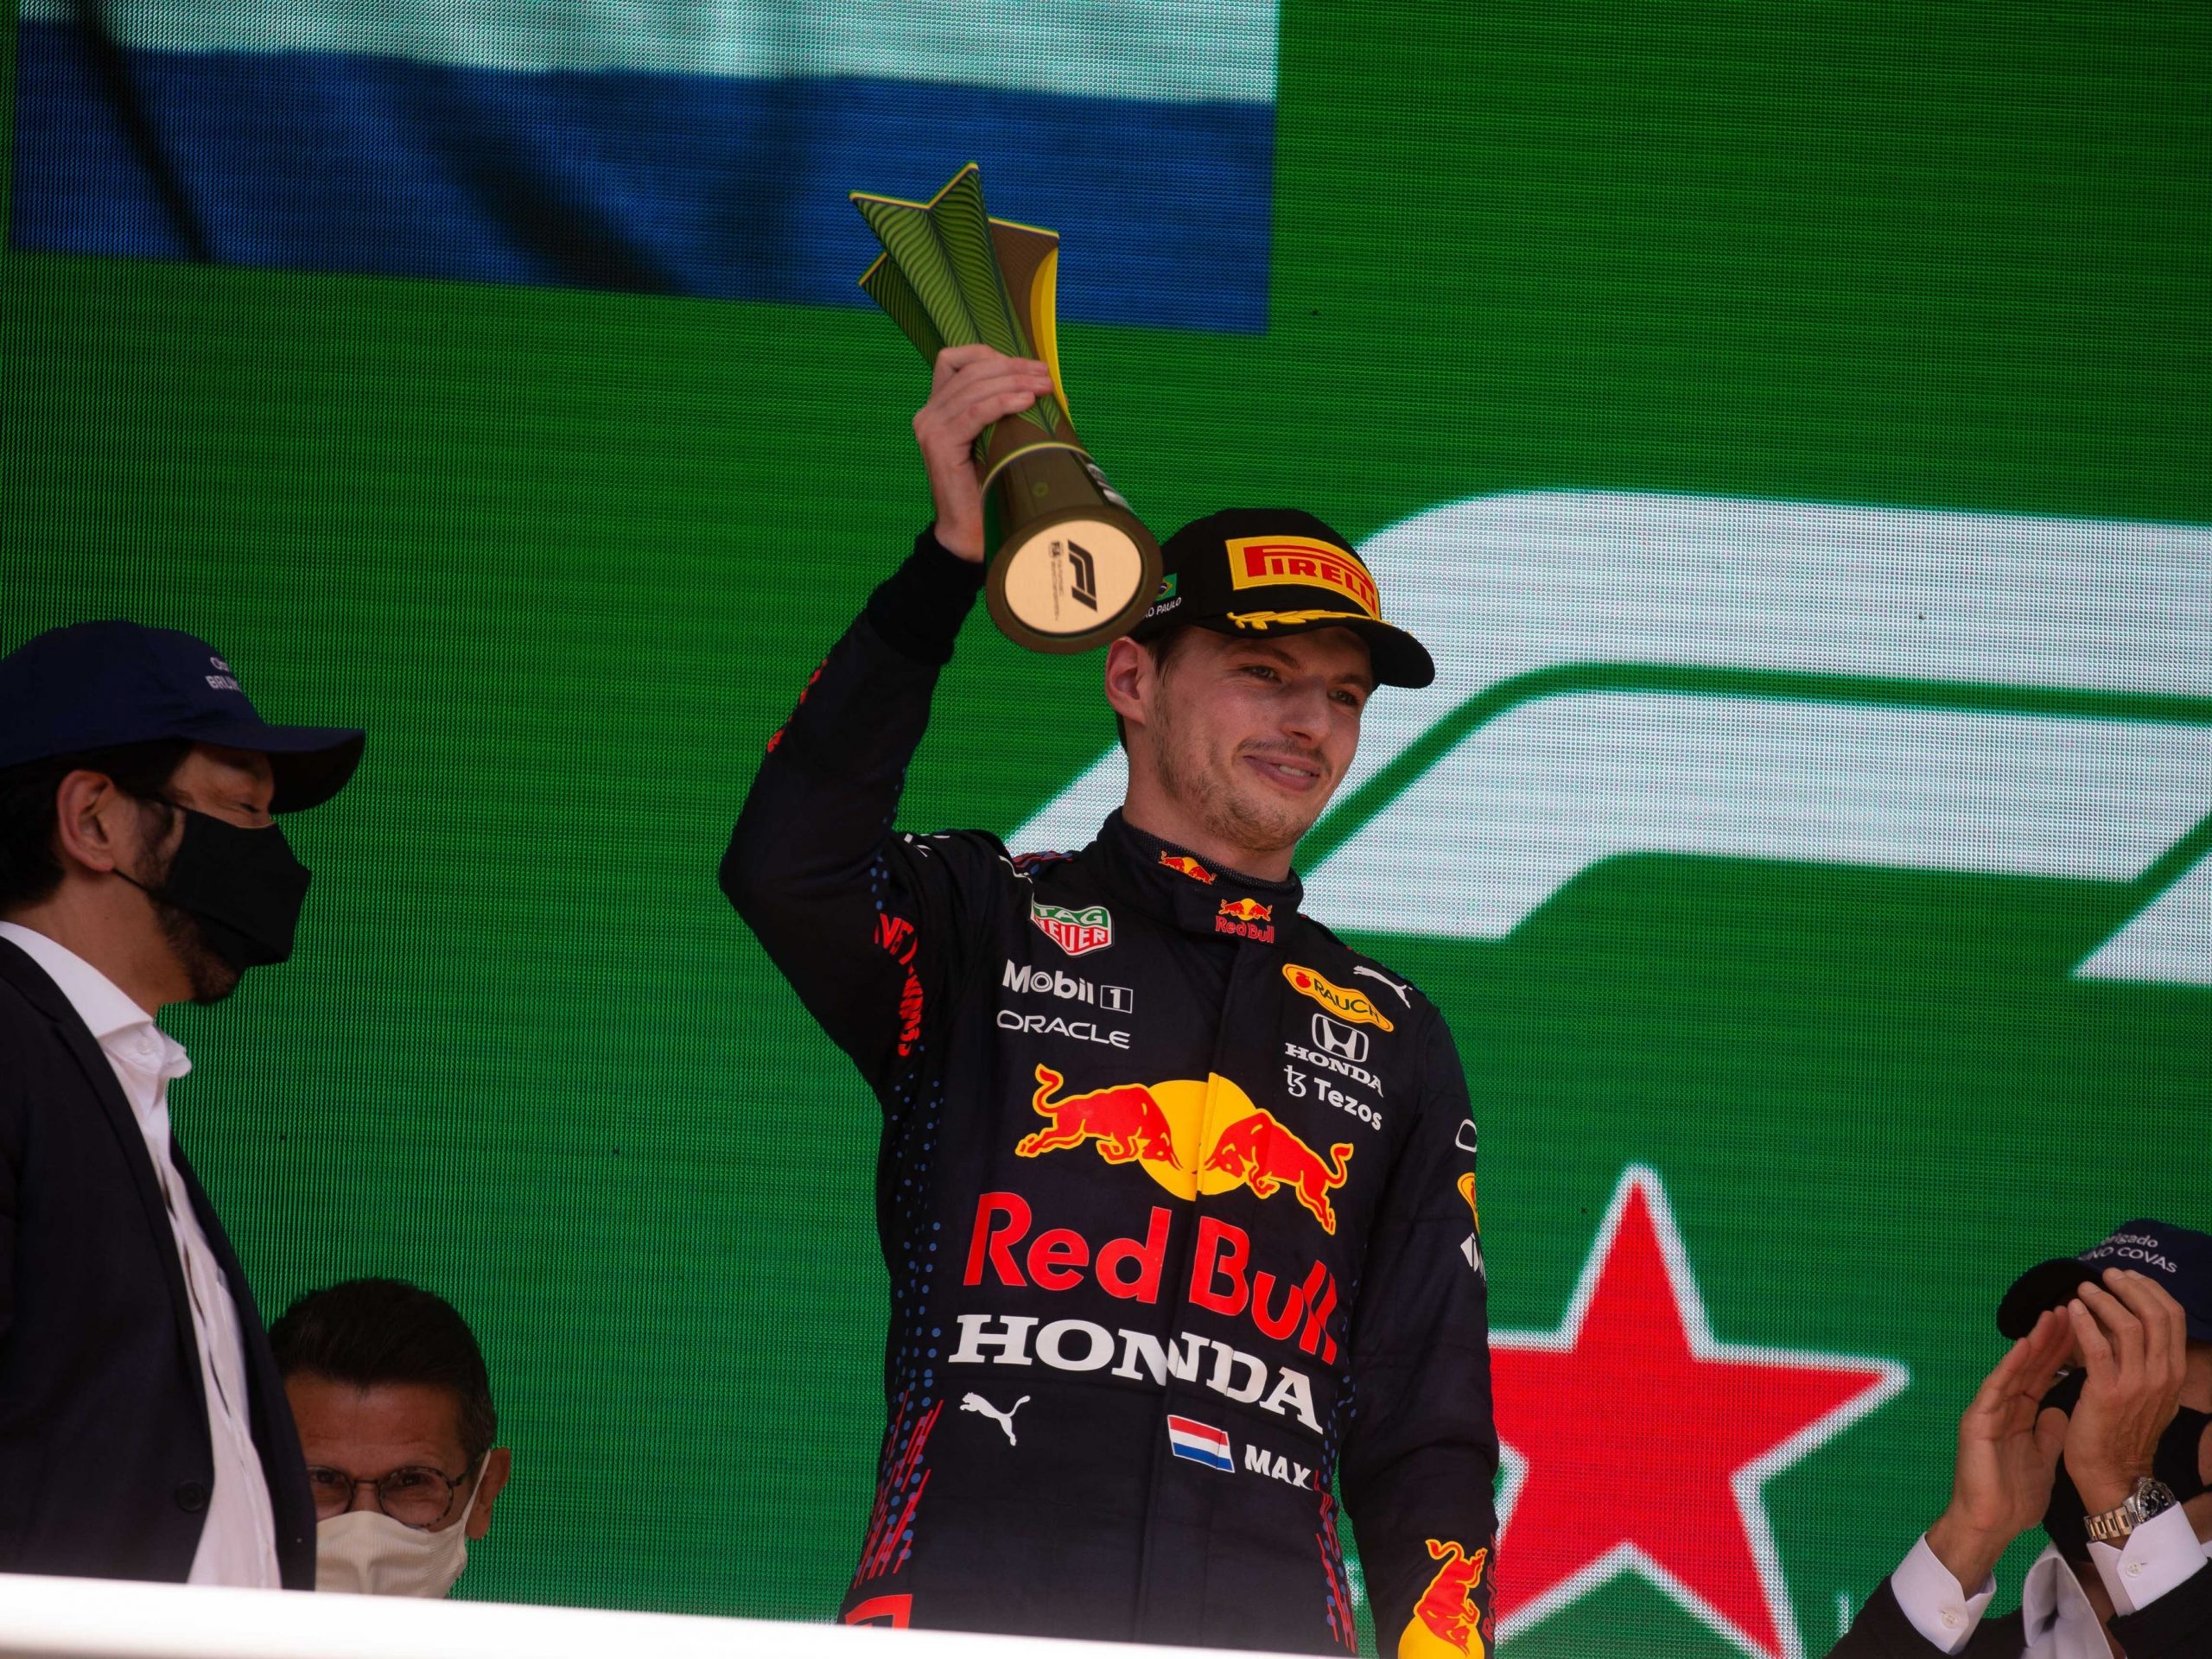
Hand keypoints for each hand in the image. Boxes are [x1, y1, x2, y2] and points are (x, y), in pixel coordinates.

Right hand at [912, 344, 1055, 562]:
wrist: (971, 533)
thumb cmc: (989, 487)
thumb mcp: (996, 438)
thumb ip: (1003, 409)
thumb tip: (1041, 383)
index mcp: (938, 408)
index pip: (955, 360)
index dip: (992, 355)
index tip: (1028, 366)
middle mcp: (928, 414)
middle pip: (971, 370)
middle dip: (1013, 367)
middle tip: (1044, 375)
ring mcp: (930, 428)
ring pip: (976, 387)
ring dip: (1014, 382)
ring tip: (1043, 387)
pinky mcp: (940, 444)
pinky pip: (976, 412)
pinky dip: (1004, 402)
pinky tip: (1027, 401)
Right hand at [1926, 1307, 2072, 1588]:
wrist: (1990, 1525)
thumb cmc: (2014, 1499)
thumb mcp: (2044, 1460)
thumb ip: (2050, 1433)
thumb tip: (2060, 1410)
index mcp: (2017, 1417)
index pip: (2041, 1377)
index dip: (2059, 1353)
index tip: (2078, 1328)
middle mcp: (2001, 1408)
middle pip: (2029, 1367)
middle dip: (2049, 1339)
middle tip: (2068, 1309)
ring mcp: (1987, 1412)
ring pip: (2014, 1370)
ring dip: (2033, 1343)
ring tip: (2052, 1316)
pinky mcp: (1977, 1421)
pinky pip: (1997, 1388)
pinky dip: (2010, 1366)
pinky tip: (2025, 1346)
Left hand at [2062, 1267, 2187, 1513]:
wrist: (2113, 1474)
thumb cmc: (2124, 1431)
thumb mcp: (2149, 1393)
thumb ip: (2144, 1359)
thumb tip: (2129, 1320)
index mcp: (2174, 1373)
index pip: (2173, 1318)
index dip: (2151, 1290)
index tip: (2128, 1277)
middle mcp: (2163, 1376)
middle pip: (2157, 1315)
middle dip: (2131, 1287)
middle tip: (2107, 1275)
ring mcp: (2138, 1385)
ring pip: (2129, 1325)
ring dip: (2104, 1300)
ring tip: (2084, 1289)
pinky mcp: (2108, 1392)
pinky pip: (2098, 1347)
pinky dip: (2085, 1322)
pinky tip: (2072, 1310)